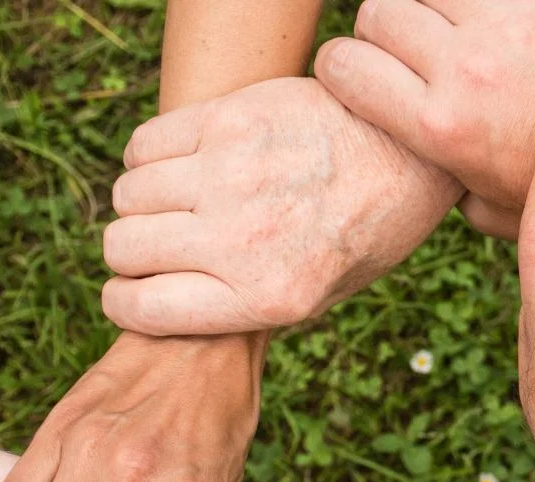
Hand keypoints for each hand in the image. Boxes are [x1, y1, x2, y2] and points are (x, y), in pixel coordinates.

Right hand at [100, 77, 461, 335]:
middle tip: (162, 244)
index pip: (141, 309)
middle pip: (123, 248)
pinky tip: (185, 163)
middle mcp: (244, 240)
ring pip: (128, 194)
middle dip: (132, 253)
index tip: (132, 292)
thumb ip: (246, 308)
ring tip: (180, 201)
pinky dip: (150, 158)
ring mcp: (233, 174)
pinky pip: (144, 144)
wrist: (410, 153)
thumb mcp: (321, 296)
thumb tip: (168, 308)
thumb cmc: (366, 231)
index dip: (125, 302)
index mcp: (268, 297)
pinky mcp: (230, 119)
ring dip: (143, 203)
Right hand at [315, 0, 534, 235]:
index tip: (359, 73)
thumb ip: (440, 189)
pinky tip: (485, 19)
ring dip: (428, 4)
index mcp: (439, 126)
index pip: (342, 64)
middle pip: (378, 11)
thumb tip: (412, 186)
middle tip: (411, 52)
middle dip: (384, 30)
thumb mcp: (489, 206)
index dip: (342, 66)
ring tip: (450, 31)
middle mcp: (464, 70)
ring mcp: (504, 24)